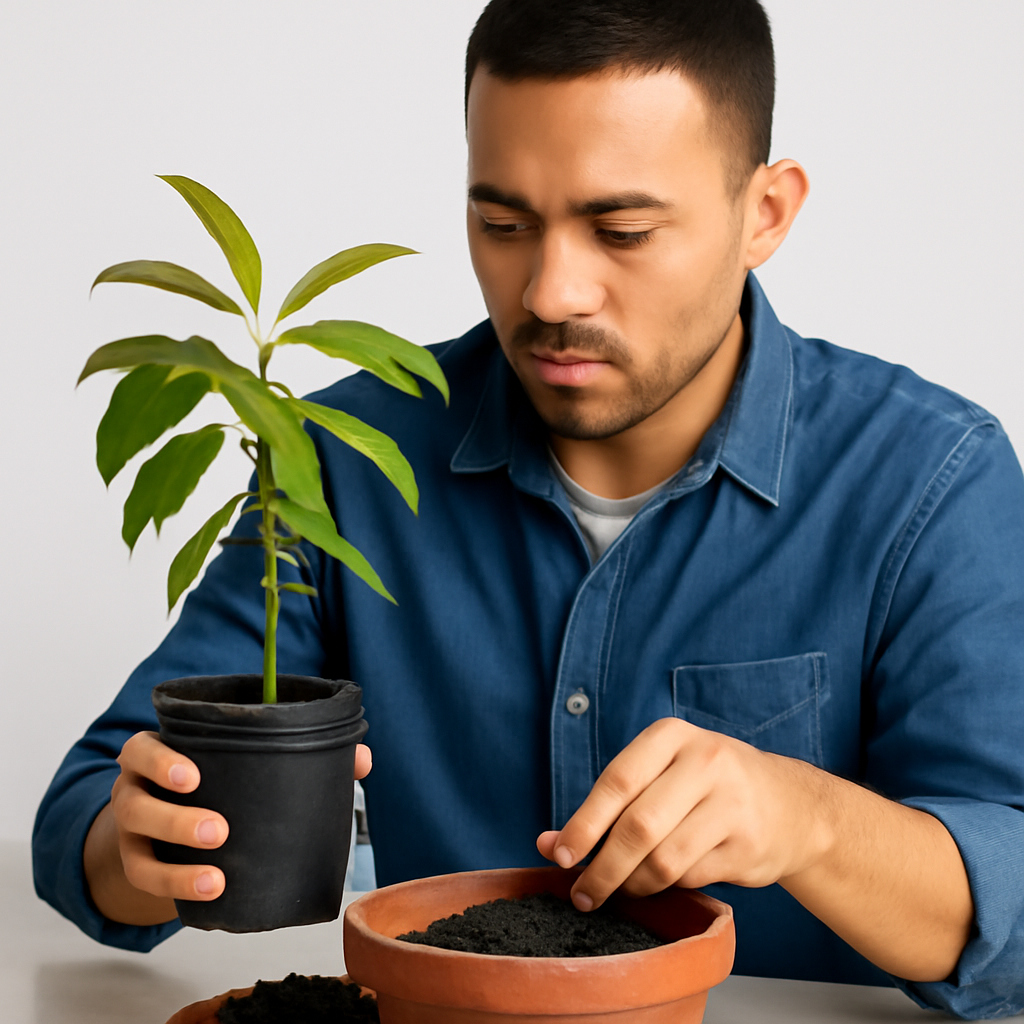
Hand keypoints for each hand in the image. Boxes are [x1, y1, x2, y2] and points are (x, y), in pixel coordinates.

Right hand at [102, 731, 372, 905]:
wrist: (168, 822)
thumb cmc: (219, 781)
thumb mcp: (242, 762)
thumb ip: (298, 753)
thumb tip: (361, 758)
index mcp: (158, 754)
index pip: (143, 749)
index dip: (161, 761)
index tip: (193, 776)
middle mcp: (135, 790)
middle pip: (135, 801)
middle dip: (175, 819)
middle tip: (219, 831)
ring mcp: (132, 833)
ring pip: (137, 851)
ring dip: (176, 868)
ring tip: (217, 877)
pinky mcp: (138, 868)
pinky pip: (146, 883)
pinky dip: (174, 891)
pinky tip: (210, 893)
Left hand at [536, 717, 827, 911]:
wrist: (790, 804)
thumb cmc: (704, 786)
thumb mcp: (659, 775)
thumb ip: (606, 805)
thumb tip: (547, 844)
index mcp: (672, 736)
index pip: (617, 780)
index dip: (583, 822)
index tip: (559, 855)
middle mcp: (705, 762)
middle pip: (639, 826)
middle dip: (603, 867)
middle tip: (582, 894)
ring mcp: (732, 804)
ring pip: (664, 860)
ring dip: (632, 885)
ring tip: (617, 892)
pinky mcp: (748, 845)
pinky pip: (691, 877)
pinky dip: (667, 889)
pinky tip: (660, 884)